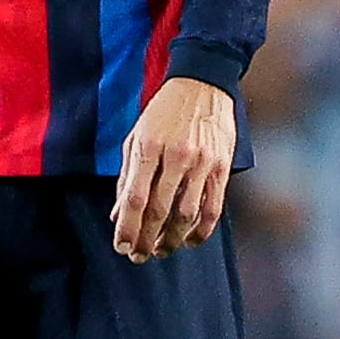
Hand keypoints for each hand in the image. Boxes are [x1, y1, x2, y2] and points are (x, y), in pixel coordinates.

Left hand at [111, 76, 236, 261]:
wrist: (204, 83)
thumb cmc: (164, 111)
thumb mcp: (137, 137)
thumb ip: (126, 176)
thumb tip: (117, 214)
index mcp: (149, 147)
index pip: (134, 198)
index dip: (126, 227)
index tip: (121, 246)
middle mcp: (176, 156)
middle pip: (159, 210)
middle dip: (146, 239)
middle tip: (138, 256)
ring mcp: (202, 162)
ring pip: (186, 214)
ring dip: (172, 239)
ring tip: (161, 250)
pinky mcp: (222, 166)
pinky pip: (213, 206)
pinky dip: (202, 229)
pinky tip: (190, 239)